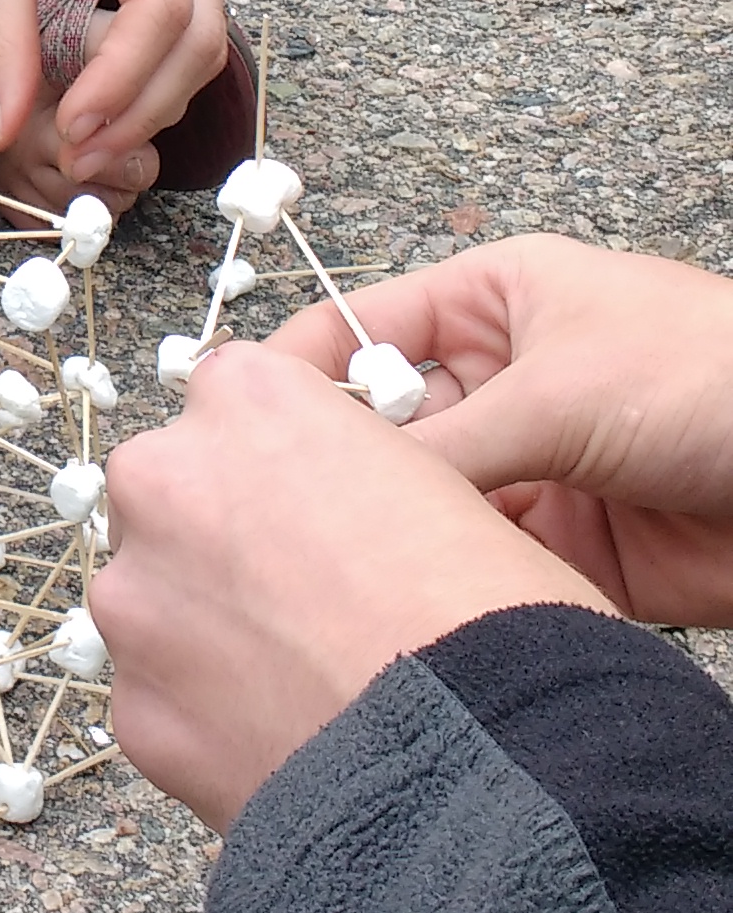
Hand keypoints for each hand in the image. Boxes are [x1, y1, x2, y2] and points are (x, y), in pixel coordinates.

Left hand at [0, 0, 227, 162]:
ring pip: (201, 34)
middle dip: (142, 105)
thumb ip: (3, 40)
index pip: (166, 11)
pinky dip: (147, 65)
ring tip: (84, 139)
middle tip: (79, 157)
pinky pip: (183, 16)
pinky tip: (101, 99)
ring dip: (149, 95)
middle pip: (201, 35)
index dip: (122, 84)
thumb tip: (0, 131)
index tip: (70, 130)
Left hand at [94, 339, 612, 831]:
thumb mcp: (439, 482)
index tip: (312, 499)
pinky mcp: (132, 708)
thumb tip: (325, 501)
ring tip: (300, 677)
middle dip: (222, 537)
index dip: (279, 455)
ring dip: (206, 626)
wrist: (481, 763)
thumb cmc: (488, 615)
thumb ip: (346, 464)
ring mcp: (133, 599)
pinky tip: (284, 735)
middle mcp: (164, 480)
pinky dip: (206, 714)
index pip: (234, 395)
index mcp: (247, 399)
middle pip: (173, 493)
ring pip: (155, 598)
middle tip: (304, 597)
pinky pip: (161, 696)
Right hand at [265, 235, 732, 627]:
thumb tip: (330, 493)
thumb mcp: (562, 392)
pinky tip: (403, 608)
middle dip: (332, 474)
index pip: (358, 330)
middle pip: (381, 431)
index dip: (296, 378)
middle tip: (267, 527)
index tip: (229, 433)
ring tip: (323, 580)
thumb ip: (445, 446)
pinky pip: (477, 568)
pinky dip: (444, 589)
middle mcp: (500, 384)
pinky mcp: (564, 550)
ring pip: (421, 510)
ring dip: (387, 541)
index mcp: (490, 305)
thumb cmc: (718, 377)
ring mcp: (530, 468)